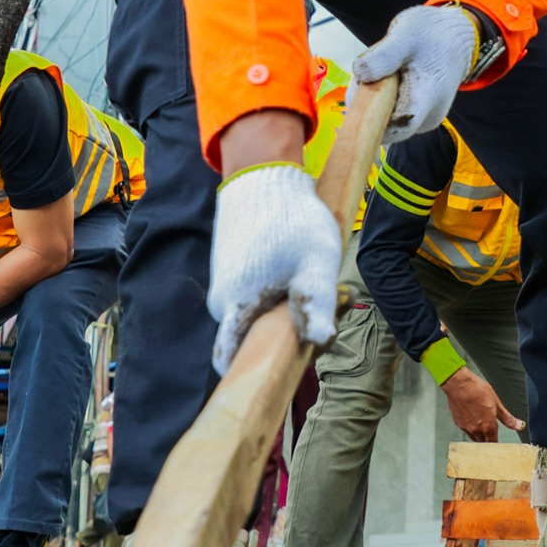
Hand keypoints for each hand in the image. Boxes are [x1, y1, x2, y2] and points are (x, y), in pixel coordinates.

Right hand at [207, 162, 341, 372]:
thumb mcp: (315, 264)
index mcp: (234, 306)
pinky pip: (253, 295)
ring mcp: (224, 283)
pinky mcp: (231, 268)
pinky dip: (276, 290)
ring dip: (284, 308)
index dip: (256, 370)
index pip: (229, 358)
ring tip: (313, 278)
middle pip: (251, 336)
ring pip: (255, 313)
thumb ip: (315, 305)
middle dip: (286, 332)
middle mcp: (221, 300)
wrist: (263, 175)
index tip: (289, 364)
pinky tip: (297, 267)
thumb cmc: (290, 221)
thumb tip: (320, 342)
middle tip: (326, 307)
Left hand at [352, 4, 479, 142]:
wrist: (455, 37)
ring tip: (387, 68)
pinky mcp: (420, 117)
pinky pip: (394, 115)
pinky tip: (391, 77)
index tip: (359, 92)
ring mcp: (425, 120)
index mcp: (428, 98)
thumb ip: (383, 56)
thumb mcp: (405, 34)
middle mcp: (429, 117)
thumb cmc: (431, 34)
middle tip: (371, 67)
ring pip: (389, 120)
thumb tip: (361, 75)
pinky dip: (385, 98)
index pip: (396, 128)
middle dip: (370, 102)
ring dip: (377, 99)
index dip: (370, 119)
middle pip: (387, 124)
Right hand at [440, 366, 524, 442]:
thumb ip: (508, 418)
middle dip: (488, 439)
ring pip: (474, 438)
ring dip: (480, 435)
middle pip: (484, 442)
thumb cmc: (478, 390)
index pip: (494, 443)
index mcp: (488, 426)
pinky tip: (473, 418)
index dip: (497, 444)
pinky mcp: (458, 423)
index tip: (499, 441)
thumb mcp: (497, 403)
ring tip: (482, 425)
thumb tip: (520, 426)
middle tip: (492, 432)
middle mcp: (476, 430)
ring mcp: (466, 427)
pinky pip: (467, 430)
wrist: (459, 384)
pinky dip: (471, 428)